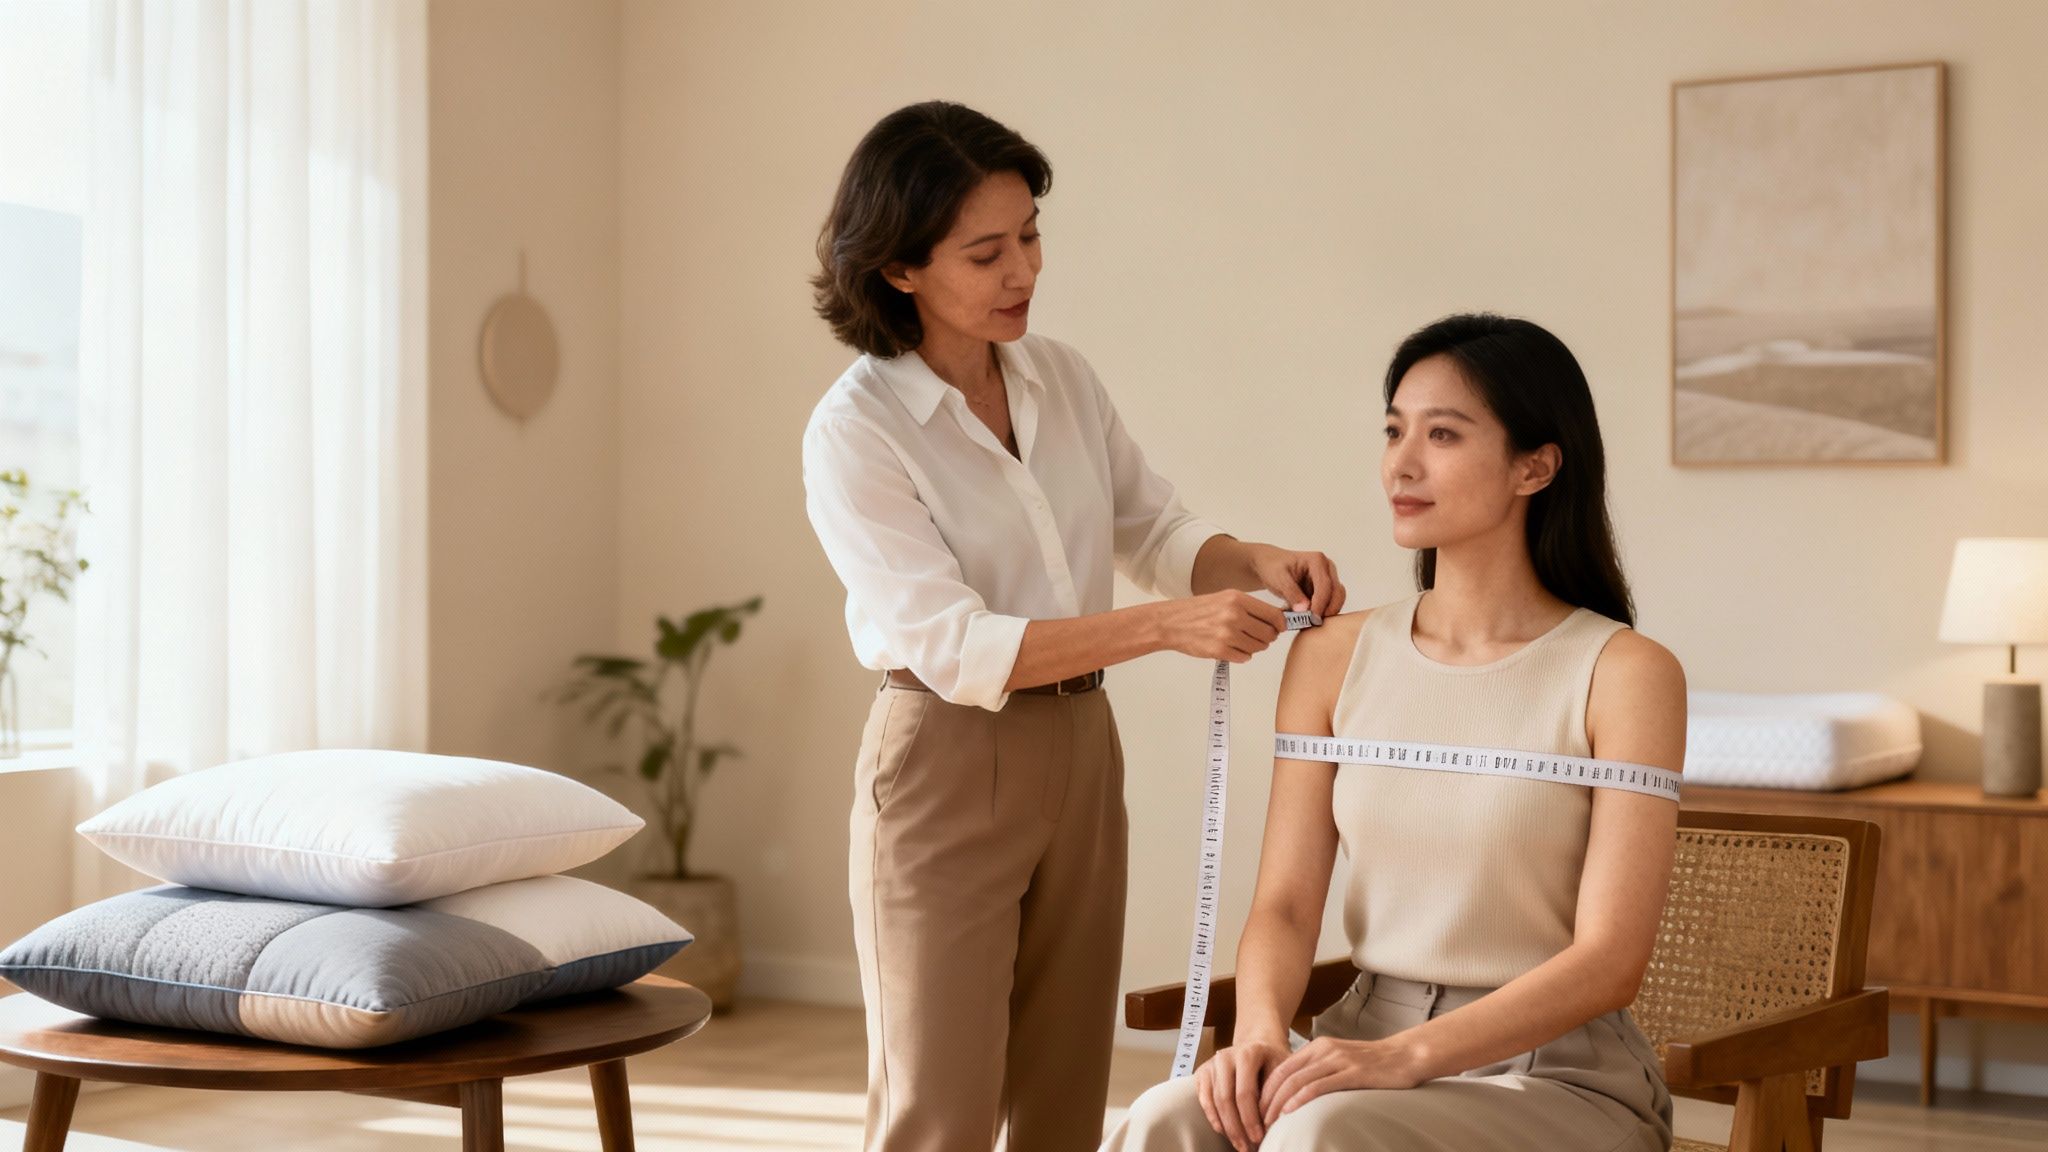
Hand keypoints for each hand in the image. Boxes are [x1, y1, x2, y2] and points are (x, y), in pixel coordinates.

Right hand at [1161, 591, 1287, 662]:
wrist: (1170, 623)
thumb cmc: (1198, 611)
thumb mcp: (1225, 598)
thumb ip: (1249, 608)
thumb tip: (1276, 621)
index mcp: (1237, 599)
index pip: (1273, 615)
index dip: (1280, 624)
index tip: (1280, 628)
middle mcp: (1234, 615)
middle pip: (1269, 634)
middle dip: (1267, 638)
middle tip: (1259, 637)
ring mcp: (1226, 634)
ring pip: (1258, 647)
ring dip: (1254, 647)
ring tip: (1241, 641)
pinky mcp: (1219, 650)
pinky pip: (1244, 658)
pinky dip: (1242, 655)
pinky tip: (1231, 648)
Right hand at [1195, 1037, 1289, 1150]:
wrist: (1258, 1045)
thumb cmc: (1273, 1062)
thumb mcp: (1282, 1071)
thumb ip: (1276, 1093)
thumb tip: (1273, 1124)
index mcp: (1248, 1053)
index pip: (1245, 1092)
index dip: (1250, 1119)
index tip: (1258, 1138)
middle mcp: (1226, 1056)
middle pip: (1226, 1099)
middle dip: (1236, 1128)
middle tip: (1246, 1148)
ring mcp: (1212, 1063)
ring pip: (1213, 1101)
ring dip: (1226, 1127)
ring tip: (1238, 1144)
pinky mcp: (1203, 1072)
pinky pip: (1204, 1099)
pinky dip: (1212, 1117)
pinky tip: (1223, 1131)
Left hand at [1246, 545, 1345, 617]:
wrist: (1269, 565)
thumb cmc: (1272, 568)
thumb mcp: (1278, 578)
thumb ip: (1291, 592)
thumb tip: (1305, 609)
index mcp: (1317, 560)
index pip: (1325, 585)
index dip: (1320, 604)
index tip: (1312, 619)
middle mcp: (1327, 569)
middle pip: (1337, 593)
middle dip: (1327, 610)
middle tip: (1311, 623)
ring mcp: (1328, 580)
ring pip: (1336, 601)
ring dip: (1324, 613)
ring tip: (1305, 621)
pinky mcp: (1325, 591)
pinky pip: (1328, 605)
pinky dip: (1319, 613)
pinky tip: (1303, 617)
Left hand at [1258, 1035, 1423, 1124]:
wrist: (1405, 1055)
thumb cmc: (1374, 1064)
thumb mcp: (1340, 1061)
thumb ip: (1320, 1071)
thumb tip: (1298, 1092)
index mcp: (1319, 1047)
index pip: (1282, 1069)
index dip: (1265, 1090)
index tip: (1256, 1110)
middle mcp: (1324, 1050)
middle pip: (1284, 1075)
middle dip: (1266, 1099)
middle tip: (1257, 1120)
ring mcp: (1338, 1060)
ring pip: (1297, 1081)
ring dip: (1278, 1103)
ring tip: (1268, 1121)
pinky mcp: (1352, 1072)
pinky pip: (1319, 1085)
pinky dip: (1300, 1098)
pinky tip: (1290, 1111)